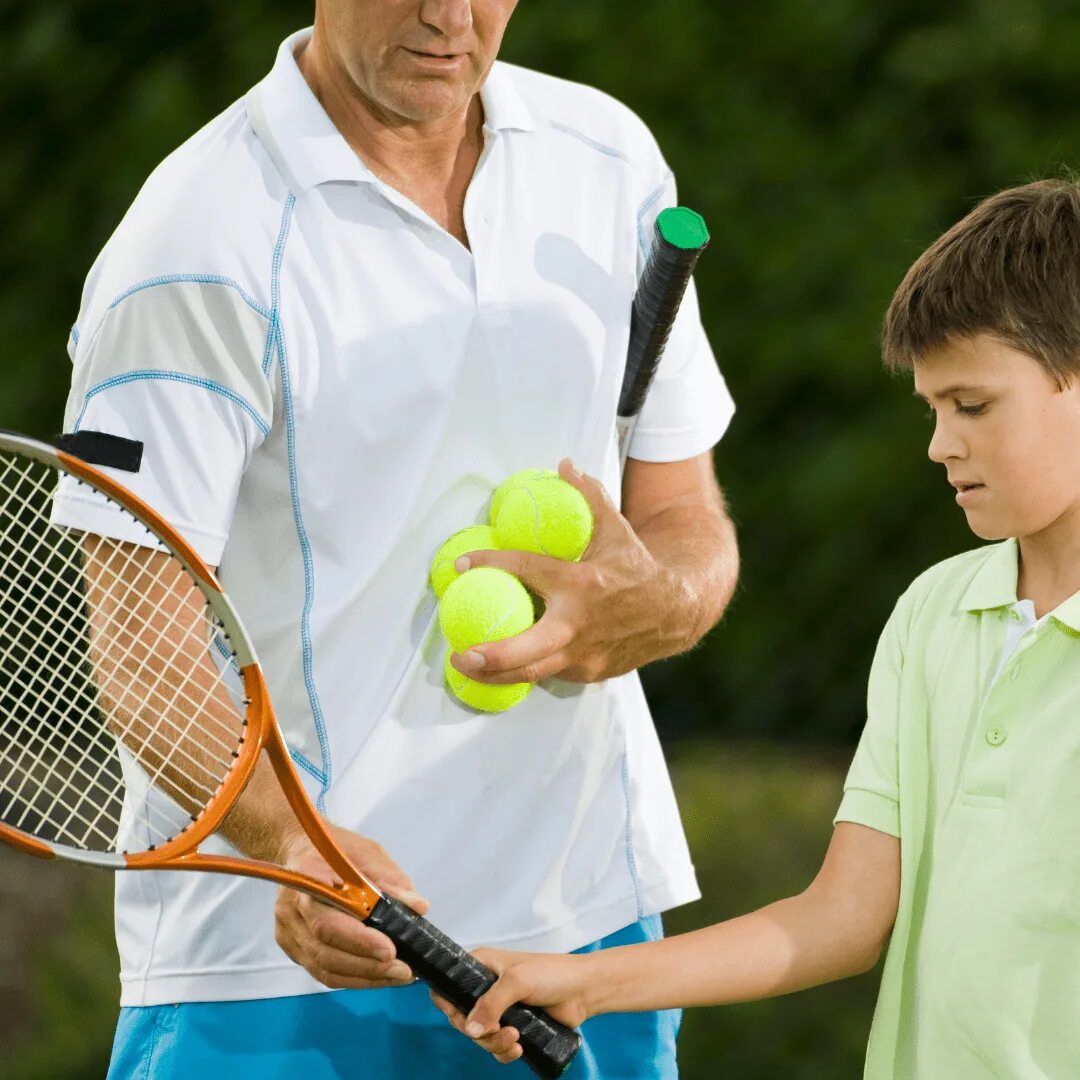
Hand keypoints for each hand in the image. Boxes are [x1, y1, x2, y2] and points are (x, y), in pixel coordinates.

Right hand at [274, 824, 430, 989]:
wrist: (301, 848)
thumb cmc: (337, 849)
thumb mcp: (368, 853)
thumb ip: (391, 880)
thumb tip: (418, 907)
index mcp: (307, 880)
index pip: (328, 922)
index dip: (360, 941)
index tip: (391, 950)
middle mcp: (291, 911)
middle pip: (326, 952)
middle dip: (368, 966)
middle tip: (403, 970)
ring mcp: (289, 932)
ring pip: (325, 968)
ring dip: (364, 977)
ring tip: (397, 976)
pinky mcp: (293, 947)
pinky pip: (322, 971)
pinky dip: (353, 977)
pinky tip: (378, 975)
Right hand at [430, 947, 592, 1064]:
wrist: (583, 990)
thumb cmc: (553, 973)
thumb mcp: (518, 982)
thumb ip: (491, 1004)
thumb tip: (470, 1029)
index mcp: (482, 965)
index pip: (449, 984)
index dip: (448, 1003)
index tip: (462, 1019)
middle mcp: (486, 986)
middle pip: (463, 1018)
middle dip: (480, 1032)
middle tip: (502, 1032)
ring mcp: (500, 1007)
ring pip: (480, 1035)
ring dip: (494, 1044)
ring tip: (516, 1040)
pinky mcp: (513, 1025)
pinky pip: (496, 1045)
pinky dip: (503, 1052)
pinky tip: (519, 1050)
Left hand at [450, 459, 686, 684]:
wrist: (676, 613)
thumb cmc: (638, 569)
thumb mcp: (616, 530)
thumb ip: (589, 497)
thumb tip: (565, 466)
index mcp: (581, 583)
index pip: (527, 570)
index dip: (491, 564)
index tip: (462, 564)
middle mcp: (579, 623)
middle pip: (527, 651)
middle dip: (489, 657)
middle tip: (458, 654)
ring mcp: (584, 654)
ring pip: (533, 673)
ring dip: (495, 674)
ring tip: (465, 667)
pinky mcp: (588, 673)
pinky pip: (549, 673)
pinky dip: (524, 670)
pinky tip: (499, 668)